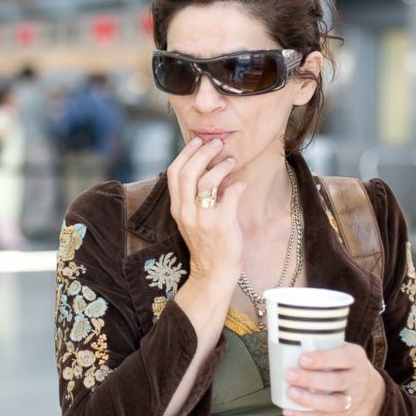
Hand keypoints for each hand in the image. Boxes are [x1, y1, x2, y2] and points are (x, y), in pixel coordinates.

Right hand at [166, 137, 246, 286]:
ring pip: (207, 181)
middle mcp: (187, 212)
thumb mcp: (193, 219)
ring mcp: (203, 219)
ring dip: (221, 166)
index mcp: (177, 208)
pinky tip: (241, 185)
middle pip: (189, 172)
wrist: (213, 273)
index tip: (198, 142)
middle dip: (204, 152)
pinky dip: (237, 185)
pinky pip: (230, 195)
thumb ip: (197, 196)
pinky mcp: (221, 224)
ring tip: (231, 160)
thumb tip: (212, 169)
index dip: (186, 153)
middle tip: (217, 143)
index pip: (174, 173)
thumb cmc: (207, 244)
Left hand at [280, 343, 385, 415]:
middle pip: (337, 382)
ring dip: (310, 400)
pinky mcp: (344, 413)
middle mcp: (358, 379)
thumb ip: (320, 343)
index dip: (323, 359)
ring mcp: (353, 399)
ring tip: (290, 392)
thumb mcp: (340, 347)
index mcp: (356, 357)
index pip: (343, 357)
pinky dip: (305, 414)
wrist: (368, 385)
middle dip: (311, 379)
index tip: (302, 358)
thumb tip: (285, 334)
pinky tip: (288, 410)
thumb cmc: (343, 361)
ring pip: (334, 404)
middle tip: (289, 374)